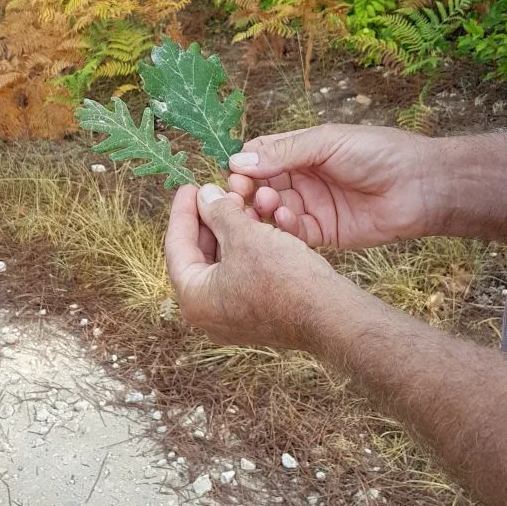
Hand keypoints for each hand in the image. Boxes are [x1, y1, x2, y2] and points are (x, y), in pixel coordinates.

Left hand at [164, 183, 340, 349]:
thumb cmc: (284, 277)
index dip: (183, 211)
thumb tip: (205, 195)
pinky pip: (241, 276)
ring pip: (222, 264)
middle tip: (217, 193)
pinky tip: (257, 226)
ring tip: (240, 204)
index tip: (190, 187)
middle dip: (210, 220)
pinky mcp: (256, 316)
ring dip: (230, 232)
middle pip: (199, 255)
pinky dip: (246, 251)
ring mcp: (232, 318)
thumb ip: (219, 212)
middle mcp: (208, 315)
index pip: (176, 246)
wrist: (330, 315)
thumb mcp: (246, 235)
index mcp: (194, 299)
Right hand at [227, 124, 432, 248]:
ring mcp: (312, 206)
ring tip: (267, 205)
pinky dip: (286, 227)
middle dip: (248, 191)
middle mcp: (303, 179)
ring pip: (274, 211)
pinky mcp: (324, 233)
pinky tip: (287, 218)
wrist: (421, 186)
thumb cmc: (379, 153)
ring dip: (264, 209)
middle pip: (261, 186)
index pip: (260, 157)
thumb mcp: (328, 143)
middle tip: (241, 196)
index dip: (244, 166)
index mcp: (302, 151)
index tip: (234, 174)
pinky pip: (295, 233)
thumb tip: (238, 160)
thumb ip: (285, 152)